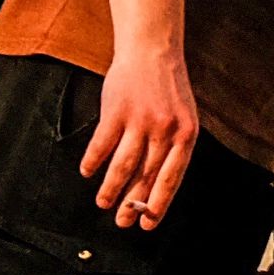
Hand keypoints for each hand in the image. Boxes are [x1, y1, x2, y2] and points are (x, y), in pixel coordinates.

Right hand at [79, 48, 200, 229]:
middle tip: (122, 222)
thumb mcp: (183, 118)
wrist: (153, 51)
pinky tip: (87, 173)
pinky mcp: (117, 110)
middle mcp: (165, 130)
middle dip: (133, 203)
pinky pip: (102, 142)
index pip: (172, 178)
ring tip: (103, 203)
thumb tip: (154, 187)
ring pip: (123, 164)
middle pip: (146, 176)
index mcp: (185, 135)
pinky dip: (93, 160)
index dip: (159, 203)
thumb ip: (173, 148)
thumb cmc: (167, 90)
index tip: (148, 223)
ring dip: (111, 188)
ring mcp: (140, 120)